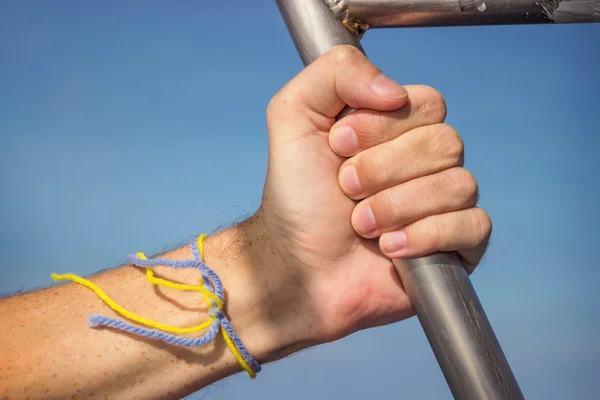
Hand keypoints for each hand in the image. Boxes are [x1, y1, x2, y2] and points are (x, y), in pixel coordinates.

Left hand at [209, 46, 490, 361]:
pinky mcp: (457, 246)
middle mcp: (427, 162)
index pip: (428, 103)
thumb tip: (394, 90)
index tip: (338, 146)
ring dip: (397, 206)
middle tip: (345, 188)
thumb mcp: (294, 117)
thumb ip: (335, 73)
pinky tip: (390, 248)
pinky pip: (474, 226)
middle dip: (383, 169)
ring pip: (458, 184)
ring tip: (361, 224)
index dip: (382, 125)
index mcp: (399, 128)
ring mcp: (444, 204)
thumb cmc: (296, 198)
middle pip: (446, 142)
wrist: (296, 266)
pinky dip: (426, 235)